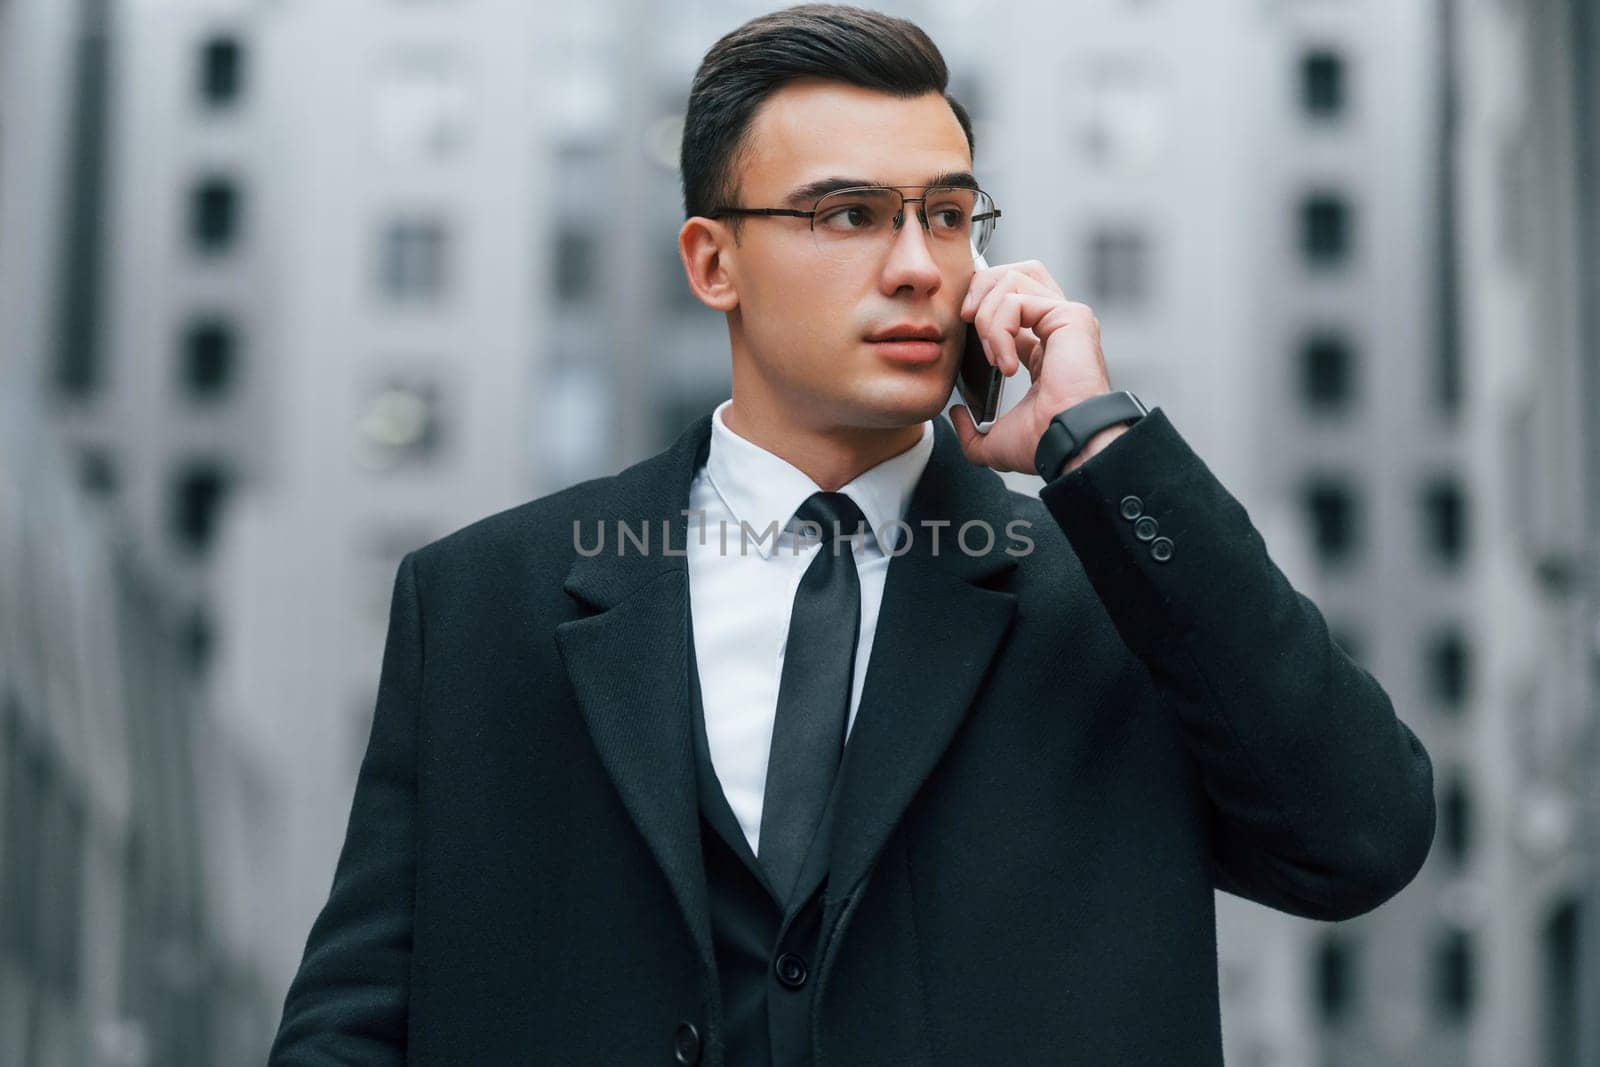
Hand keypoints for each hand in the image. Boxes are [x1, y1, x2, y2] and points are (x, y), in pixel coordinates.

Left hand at [946, 259, 1116, 475]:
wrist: (1065, 445)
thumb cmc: (1041, 445)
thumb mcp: (993, 440)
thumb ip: (970, 431)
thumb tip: (956, 415)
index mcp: (1043, 349)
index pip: (1010, 304)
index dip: (980, 307)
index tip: (963, 330)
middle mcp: (1057, 327)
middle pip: (1014, 274)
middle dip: (981, 288)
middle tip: (964, 319)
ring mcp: (1066, 318)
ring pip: (1013, 279)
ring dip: (987, 313)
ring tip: (991, 353)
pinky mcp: (1070, 316)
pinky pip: (1016, 300)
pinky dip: (999, 327)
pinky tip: (1005, 362)